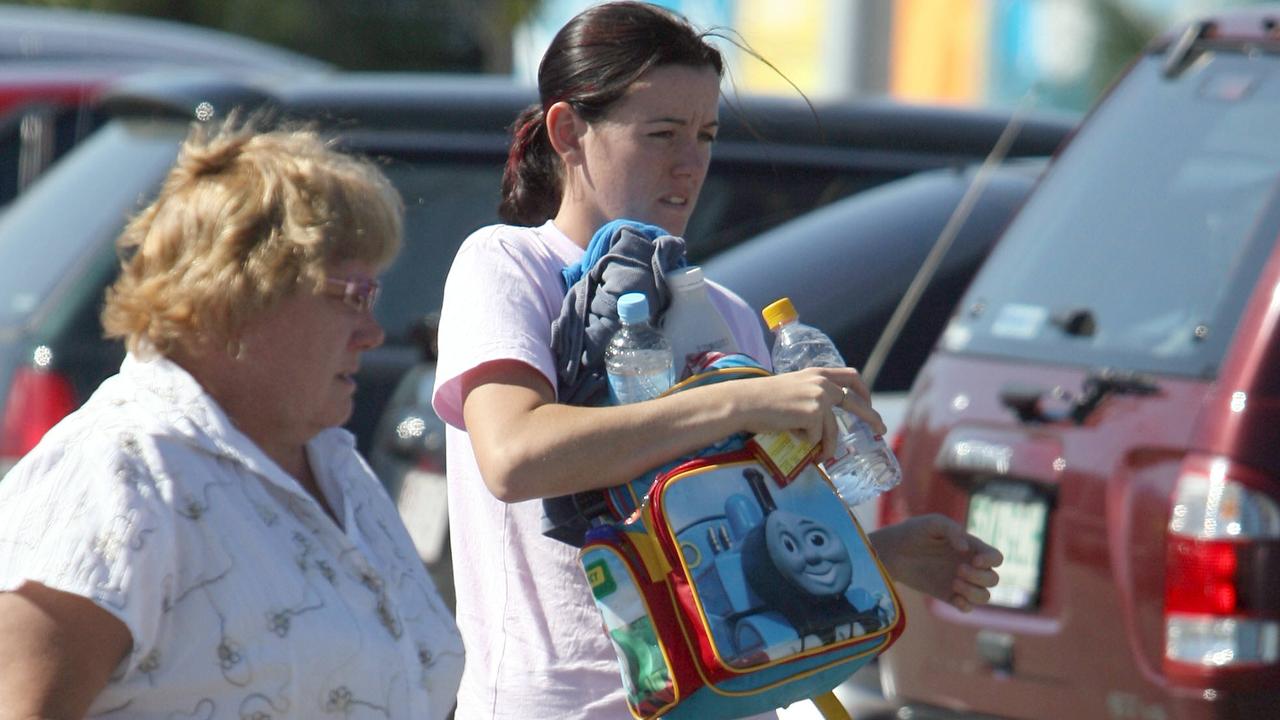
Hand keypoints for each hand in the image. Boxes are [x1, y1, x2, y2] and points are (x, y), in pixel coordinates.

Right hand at [735, 367, 883, 458]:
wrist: (745, 402)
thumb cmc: (761, 399)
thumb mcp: (792, 389)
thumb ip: (810, 395)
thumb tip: (822, 420)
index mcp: (817, 373)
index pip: (850, 375)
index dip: (863, 390)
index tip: (868, 402)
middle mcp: (822, 383)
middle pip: (855, 402)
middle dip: (871, 418)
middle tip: (881, 431)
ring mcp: (820, 398)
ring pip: (832, 429)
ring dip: (828, 446)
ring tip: (820, 458)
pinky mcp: (814, 414)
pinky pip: (816, 437)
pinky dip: (805, 441)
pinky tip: (789, 434)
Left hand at [869, 514, 1002, 611]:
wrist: (891, 551)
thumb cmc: (913, 532)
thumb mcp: (933, 523)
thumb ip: (952, 530)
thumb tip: (965, 549)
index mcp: (971, 547)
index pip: (996, 557)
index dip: (992, 561)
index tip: (974, 560)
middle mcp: (969, 566)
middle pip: (994, 579)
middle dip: (980, 577)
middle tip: (958, 570)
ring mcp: (960, 582)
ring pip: (985, 596)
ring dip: (975, 592)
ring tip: (954, 582)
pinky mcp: (947, 595)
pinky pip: (968, 608)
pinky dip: (966, 605)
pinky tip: (954, 597)